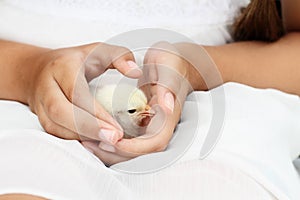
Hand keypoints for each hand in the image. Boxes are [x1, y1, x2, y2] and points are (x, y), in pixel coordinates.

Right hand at [25, 42, 140, 143]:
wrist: (39, 70)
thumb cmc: (75, 61)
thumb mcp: (99, 51)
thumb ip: (120, 56)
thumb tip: (135, 72)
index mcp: (63, 67)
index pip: (76, 92)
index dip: (95, 112)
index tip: (117, 128)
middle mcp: (47, 86)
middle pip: (60, 112)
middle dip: (88, 128)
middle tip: (113, 139)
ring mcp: (41, 104)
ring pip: (56, 126)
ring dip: (82, 138)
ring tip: (108, 143)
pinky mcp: (42, 118)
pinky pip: (56, 134)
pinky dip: (76, 141)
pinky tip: (96, 144)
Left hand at [81, 42, 192, 164]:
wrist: (173, 65)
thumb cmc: (171, 65)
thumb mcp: (169, 69)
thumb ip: (168, 86)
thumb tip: (167, 106)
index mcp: (167, 117)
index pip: (154, 143)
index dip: (134, 147)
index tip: (113, 139)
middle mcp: (159, 126)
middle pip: (139, 152)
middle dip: (115, 152)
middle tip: (92, 144)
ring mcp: (148, 126)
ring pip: (130, 149)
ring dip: (109, 150)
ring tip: (87, 142)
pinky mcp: (139, 124)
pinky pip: (124, 139)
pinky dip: (108, 140)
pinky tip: (91, 135)